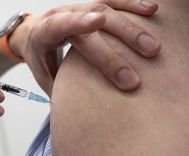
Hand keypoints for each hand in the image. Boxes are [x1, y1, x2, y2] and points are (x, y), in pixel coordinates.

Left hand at [10, 0, 160, 94]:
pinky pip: (114, 3)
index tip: (98, 22)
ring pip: (106, 11)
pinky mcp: (92, 8)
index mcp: (44, 32)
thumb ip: (57, 86)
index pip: (60, 24)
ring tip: (154, 48)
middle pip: (90, 27)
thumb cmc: (39, 55)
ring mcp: (78, 9)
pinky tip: (151, 11)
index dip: (78, 22)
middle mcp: (62, 15)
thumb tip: (75, 112)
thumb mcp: (42, 73)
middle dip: (113, 51)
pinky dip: (132, 6)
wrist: (34, 33)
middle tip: (133, 77)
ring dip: (131, 29)